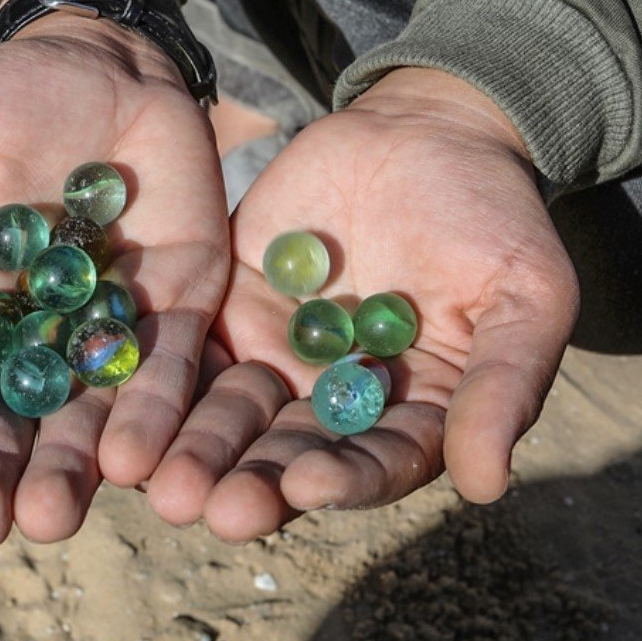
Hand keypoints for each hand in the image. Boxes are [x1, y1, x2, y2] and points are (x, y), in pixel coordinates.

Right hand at [0, 11, 228, 548]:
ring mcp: (99, 322)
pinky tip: (136, 461)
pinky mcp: (175, 309)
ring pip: (82, 408)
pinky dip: (151, 413)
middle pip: (2, 407)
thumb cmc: (3, 93)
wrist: (111, 65)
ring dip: (68, 465)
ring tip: (53, 518)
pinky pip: (165, 369)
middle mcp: (23, 324)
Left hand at [146, 68, 579, 540]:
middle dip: (246, 482)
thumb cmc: (497, 218)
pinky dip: (154, 380)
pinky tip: (116, 400)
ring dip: (191, 448)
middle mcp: (337, 406)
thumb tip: (486, 486)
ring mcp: (277, 361)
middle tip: (207, 508)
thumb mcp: (525, 295)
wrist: (427, 132)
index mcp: (413, 418)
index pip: (377, 464)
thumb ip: (503, 385)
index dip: (343, 479)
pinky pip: (186, 354)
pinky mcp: (227, 313)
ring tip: (148, 473)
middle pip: (289, 456)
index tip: (305, 483)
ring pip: (228, 416)